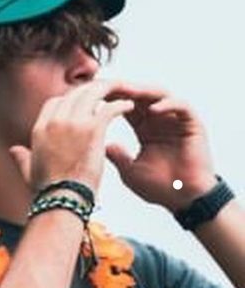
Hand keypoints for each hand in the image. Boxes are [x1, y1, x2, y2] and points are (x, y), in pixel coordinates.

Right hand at [10, 80, 134, 193]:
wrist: (61, 199)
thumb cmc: (47, 190)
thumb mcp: (28, 170)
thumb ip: (21, 157)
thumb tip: (14, 150)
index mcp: (39, 128)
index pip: (55, 101)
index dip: (70, 99)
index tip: (84, 103)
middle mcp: (54, 121)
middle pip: (75, 93)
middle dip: (92, 90)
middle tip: (107, 93)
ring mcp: (73, 123)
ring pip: (92, 94)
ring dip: (108, 91)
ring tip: (121, 93)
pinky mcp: (92, 130)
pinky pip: (109, 108)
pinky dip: (121, 104)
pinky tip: (129, 106)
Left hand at [105, 87, 215, 211]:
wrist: (185, 201)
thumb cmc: (160, 188)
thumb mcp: (129, 171)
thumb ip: (116, 156)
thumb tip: (100, 145)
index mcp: (144, 129)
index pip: (126, 105)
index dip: (111, 98)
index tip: (93, 95)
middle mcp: (160, 121)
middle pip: (141, 96)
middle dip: (124, 89)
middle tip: (108, 85)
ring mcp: (177, 121)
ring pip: (160, 95)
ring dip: (144, 92)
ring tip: (128, 92)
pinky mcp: (193, 125)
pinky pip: (181, 106)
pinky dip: (168, 104)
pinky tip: (152, 110)